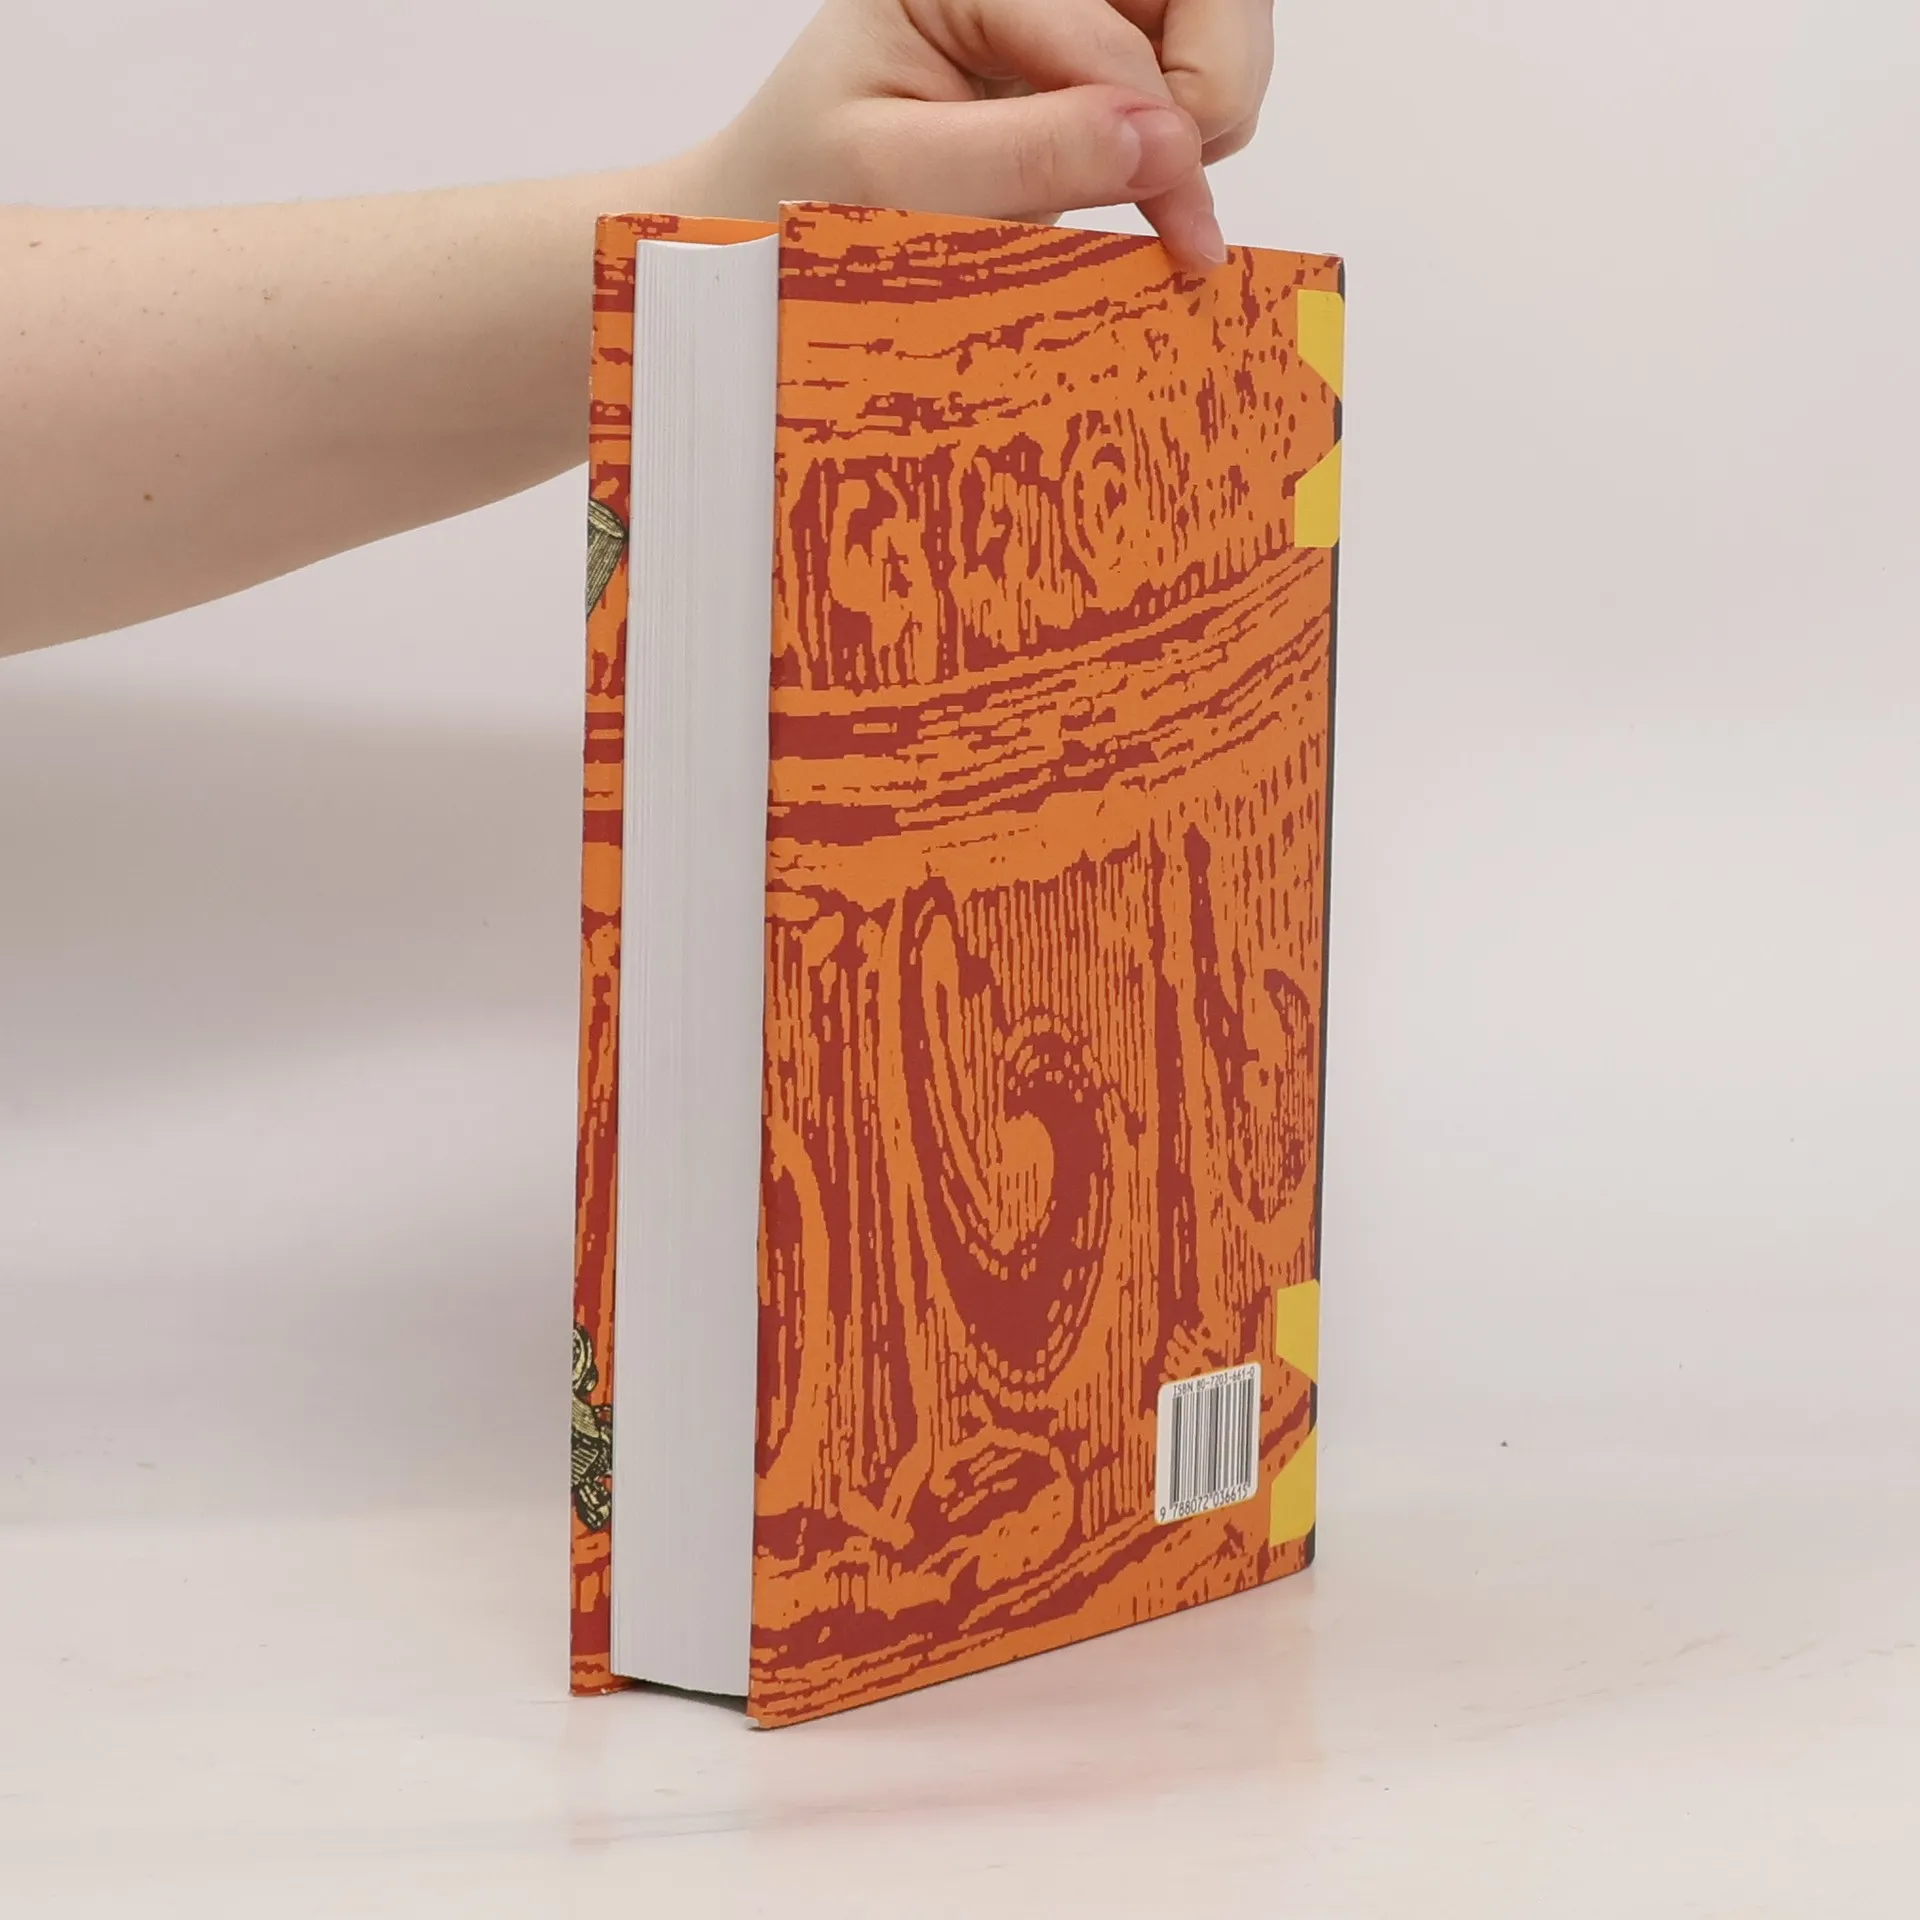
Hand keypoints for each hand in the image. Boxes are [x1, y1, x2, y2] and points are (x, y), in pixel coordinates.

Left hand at [676, 0, 1274, 270]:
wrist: (776, 227)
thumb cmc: (809, 195)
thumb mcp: (894, 182)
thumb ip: (1026, 157)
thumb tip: (1162, 144)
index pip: (1109, 31)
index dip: (1162, 131)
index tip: (1182, 233)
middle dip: (1209, 91)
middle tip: (1180, 194)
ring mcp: (1068, 4)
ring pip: (1214, 28)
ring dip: (1210, 112)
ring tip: (1156, 195)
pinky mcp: (1090, 52)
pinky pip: (1196, 73)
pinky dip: (1192, 134)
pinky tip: (1142, 179)